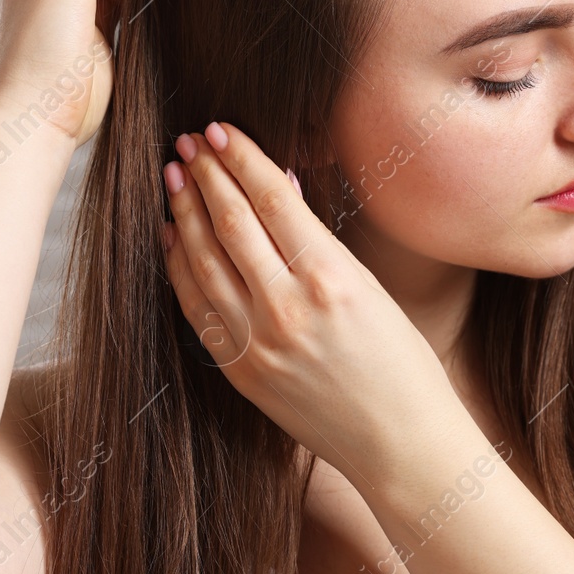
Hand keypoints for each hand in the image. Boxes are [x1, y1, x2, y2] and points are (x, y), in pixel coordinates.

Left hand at [160, 123, 462, 488]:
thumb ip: (320, 242)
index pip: (273, 200)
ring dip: (184, 212)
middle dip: (206, 174)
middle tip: (189, 142)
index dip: (241, 158)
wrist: (400, 445)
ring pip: (204, 260)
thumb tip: (281, 190)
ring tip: (175, 176)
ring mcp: (258, 343)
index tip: (220, 129)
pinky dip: (179, 266)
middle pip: (232, 222)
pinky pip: (196, 307)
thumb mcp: (371, 287)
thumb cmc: (401, 364)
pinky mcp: (240, 371)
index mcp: (332, 279)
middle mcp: (289, 308)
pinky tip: (171, 236)